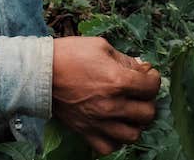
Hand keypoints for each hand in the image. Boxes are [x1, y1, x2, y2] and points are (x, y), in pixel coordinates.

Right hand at [51, 36, 160, 156]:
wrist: (40, 72)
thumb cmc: (70, 54)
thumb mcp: (101, 46)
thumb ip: (125, 59)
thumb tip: (142, 68)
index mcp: (117, 80)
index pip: (152, 86)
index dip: (153, 78)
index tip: (147, 75)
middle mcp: (111, 105)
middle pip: (148, 113)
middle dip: (147, 101)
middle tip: (138, 93)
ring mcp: (99, 122)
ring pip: (133, 135)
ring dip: (135, 123)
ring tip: (128, 112)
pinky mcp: (86, 132)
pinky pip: (109, 147)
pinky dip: (115, 140)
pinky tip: (113, 126)